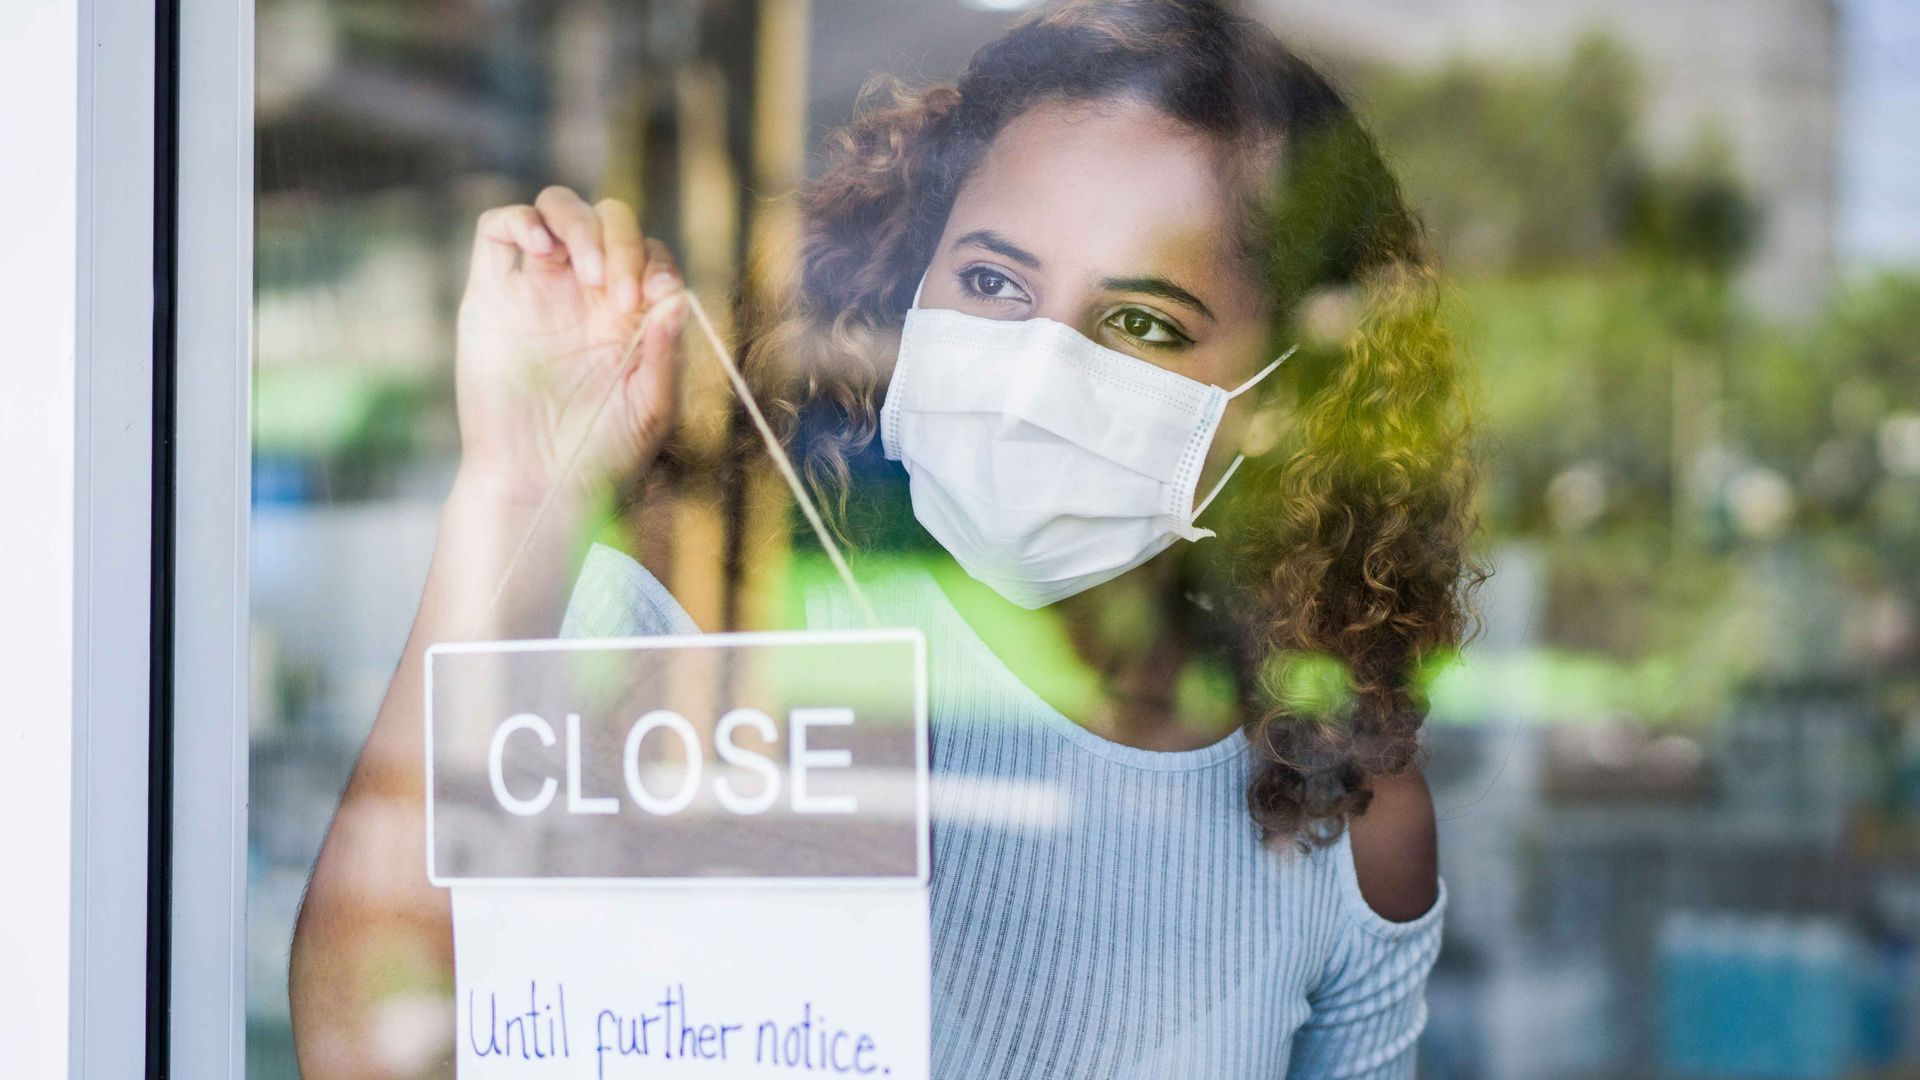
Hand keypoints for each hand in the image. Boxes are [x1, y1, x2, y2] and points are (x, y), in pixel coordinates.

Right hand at [453, 186, 686, 504]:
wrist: (537, 486)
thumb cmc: (600, 455)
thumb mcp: (651, 408)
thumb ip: (665, 352)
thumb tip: (676, 296)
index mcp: (628, 313)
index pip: (649, 255)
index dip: (656, 263)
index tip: (657, 298)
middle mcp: (585, 293)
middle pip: (608, 221)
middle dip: (623, 243)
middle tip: (621, 298)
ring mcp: (538, 289)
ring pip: (557, 210)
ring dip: (580, 226)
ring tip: (592, 274)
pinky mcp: (490, 295)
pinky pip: (496, 229)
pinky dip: (521, 221)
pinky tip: (543, 247)